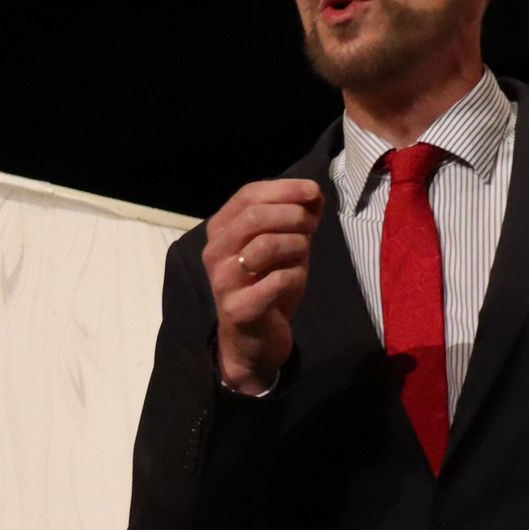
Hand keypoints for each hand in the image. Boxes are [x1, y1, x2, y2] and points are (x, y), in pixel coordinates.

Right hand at [202, 179, 324, 392]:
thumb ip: (296, 218)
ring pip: (265, 245)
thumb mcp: (283, 245)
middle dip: (292, 215)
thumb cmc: (267, 285)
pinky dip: (295, 276)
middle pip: (254, 216)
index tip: (313, 192)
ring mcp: (223, 281)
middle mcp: (215, 252)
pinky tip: (294, 282)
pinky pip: (277, 281)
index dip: (284, 189)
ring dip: (296, 245)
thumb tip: (314, 193)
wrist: (253, 339)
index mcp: (221, 230)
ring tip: (303, 256)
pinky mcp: (238, 309)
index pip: (248, 195)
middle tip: (312, 227)